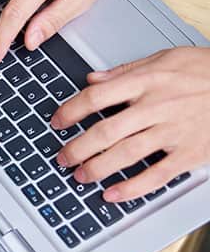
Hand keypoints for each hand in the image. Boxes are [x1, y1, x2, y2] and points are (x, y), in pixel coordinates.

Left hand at [51, 47, 209, 200]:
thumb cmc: (208, 70)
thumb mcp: (166, 58)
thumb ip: (126, 71)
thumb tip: (92, 79)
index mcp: (147, 81)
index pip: (97, 97)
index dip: (70, 111)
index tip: (57, 121)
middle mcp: (157, 106)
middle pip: (105, 131)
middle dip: (77, 148)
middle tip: (62, 157)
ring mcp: (174, 131)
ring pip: (126, 154)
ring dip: (97, 169)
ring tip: (80, 176)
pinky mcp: (190, 152)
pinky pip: (156, 175)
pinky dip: (132, 188)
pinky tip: (113, 194)